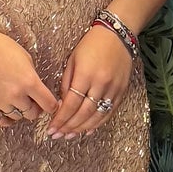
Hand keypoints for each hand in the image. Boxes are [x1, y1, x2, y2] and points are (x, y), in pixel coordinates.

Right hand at [0, 23, 58, 127]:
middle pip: (32, 114)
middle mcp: (16, 94)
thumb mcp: (24, 57)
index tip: (51, 104)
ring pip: (16, 117)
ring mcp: (1, 101)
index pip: (49, 104)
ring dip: (19, 110)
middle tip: (32, 100)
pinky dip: (4, 115)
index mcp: (29, 81)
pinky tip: (5, 107)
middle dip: (35, 108)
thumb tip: (37, 90)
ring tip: (15, 98)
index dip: (53, 106)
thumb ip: (32, 76)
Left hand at [48, 23, 132, 139]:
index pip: (71, 103)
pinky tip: (87, 130)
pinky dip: (98, 123)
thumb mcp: (72, 60)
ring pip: (97, 116)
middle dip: (68, 126)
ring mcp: (113, 89)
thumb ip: (67, 82)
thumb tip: (61, 104)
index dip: (60, 118)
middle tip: (57, 135)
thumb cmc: (90, 45)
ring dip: (81, 128)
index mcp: (85, 74)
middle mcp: (101, 84)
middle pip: (83, 113)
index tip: (51, 127)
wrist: (117, 35)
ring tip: (69, 135)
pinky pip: (109, 112)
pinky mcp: (121, 91)